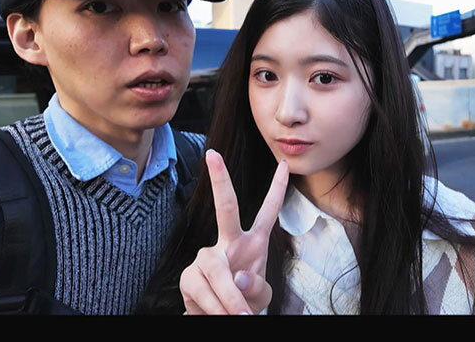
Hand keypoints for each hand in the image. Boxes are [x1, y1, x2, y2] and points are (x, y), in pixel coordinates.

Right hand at [180, 149, 287, 314]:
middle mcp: (228, 242)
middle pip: (226, 208)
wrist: (221, 319)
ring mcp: (207, 256)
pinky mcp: (190, 275)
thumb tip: (239, 277)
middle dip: (220, 180)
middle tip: (213, 154)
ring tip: (238, 317)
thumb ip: (257, 287)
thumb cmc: (245, 301)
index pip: (268, 212)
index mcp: (253, 242)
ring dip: (229, 300)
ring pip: (218, 271)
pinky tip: (216, 314)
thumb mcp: (261, 295)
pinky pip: (203, 291)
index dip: (277, 188)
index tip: (284, 164)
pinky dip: (214, 308)